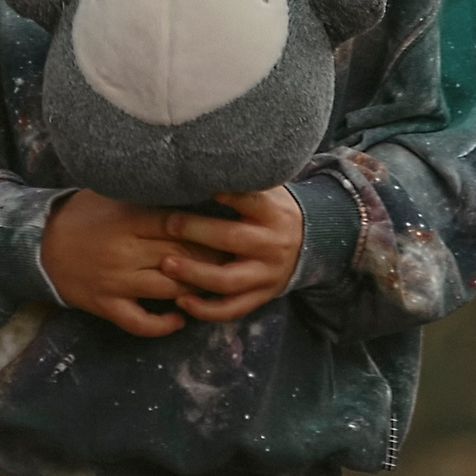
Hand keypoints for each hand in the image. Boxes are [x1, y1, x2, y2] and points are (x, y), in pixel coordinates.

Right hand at [40, 185, 303, 336]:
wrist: (38, 244)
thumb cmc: (82, 215)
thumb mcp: (112, 195)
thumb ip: (147, 194)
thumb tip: (192, 185)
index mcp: (128, 219)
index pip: (180, 225)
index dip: (209, 231)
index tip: (231, 232)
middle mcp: (124, 251)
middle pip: (181, 257)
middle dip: (211, 261)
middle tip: (235, 261)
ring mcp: (115, 281)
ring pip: (168, 289)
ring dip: (194, 290)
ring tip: (214, 287)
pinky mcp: (105, 305)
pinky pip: (140, 322)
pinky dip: (163, 324)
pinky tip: (180, 317)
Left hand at [155, 185, 303, 322]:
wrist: (309, 242)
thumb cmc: (272, 211)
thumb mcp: (268, 190)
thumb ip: (241, 183)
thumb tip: (202, 165)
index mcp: (273, 213)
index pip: (252, 200)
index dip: (230, 195)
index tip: (207, 187)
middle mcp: (272, 245)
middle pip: (233, 239)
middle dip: (197, 232)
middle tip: (168, 224)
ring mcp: (267, 275)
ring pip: (228, 280)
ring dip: (195, 274)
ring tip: (166, 264)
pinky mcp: (261, 296)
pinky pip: (232, 308)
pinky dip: (206, 309)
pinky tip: (180, 301)